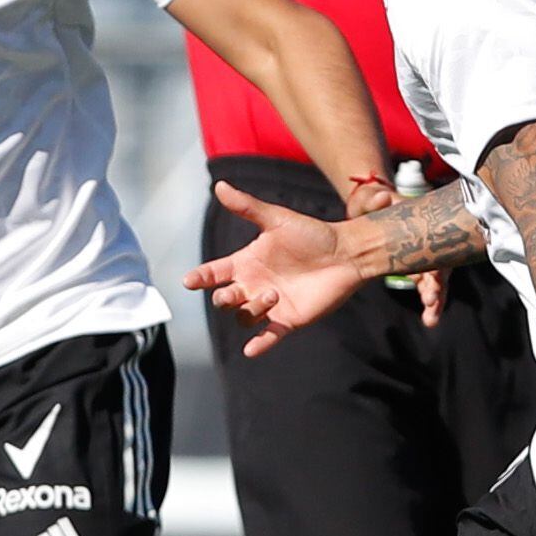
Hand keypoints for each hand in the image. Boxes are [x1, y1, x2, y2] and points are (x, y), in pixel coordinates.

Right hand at [187, 179, 369, 351]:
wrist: (346, 252)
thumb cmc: (312, 234)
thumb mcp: (277, 219)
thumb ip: (247, 207)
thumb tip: (220, 185)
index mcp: (247, 263)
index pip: (215, 273)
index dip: (201, 277)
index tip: (190, 280)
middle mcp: (254, 285)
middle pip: (226, 299)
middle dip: (224, 298)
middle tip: (232, 292)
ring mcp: (270, 304)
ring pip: (245, 316)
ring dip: (252, 309)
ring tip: (272, 294)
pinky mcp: (289, 319)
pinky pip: (269, 336)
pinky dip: (259, 344)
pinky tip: (251, 350)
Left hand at [342, 173, 448, 325]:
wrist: (368, 211)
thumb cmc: (370, 203)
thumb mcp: (370, 199)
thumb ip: (372, 199)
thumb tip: (382, 197)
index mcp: (419, 224)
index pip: (436, 243)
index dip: (437, 262)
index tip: (433, 279)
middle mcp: (426, 241)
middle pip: (441, 265)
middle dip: (438, 287)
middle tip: (431, 302)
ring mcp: (423, 256)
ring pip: (436, 280)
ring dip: (436, 300)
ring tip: (431, 319)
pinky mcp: (416, 267)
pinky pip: (428, 286)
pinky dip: (430, 302)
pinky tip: (429, 319)